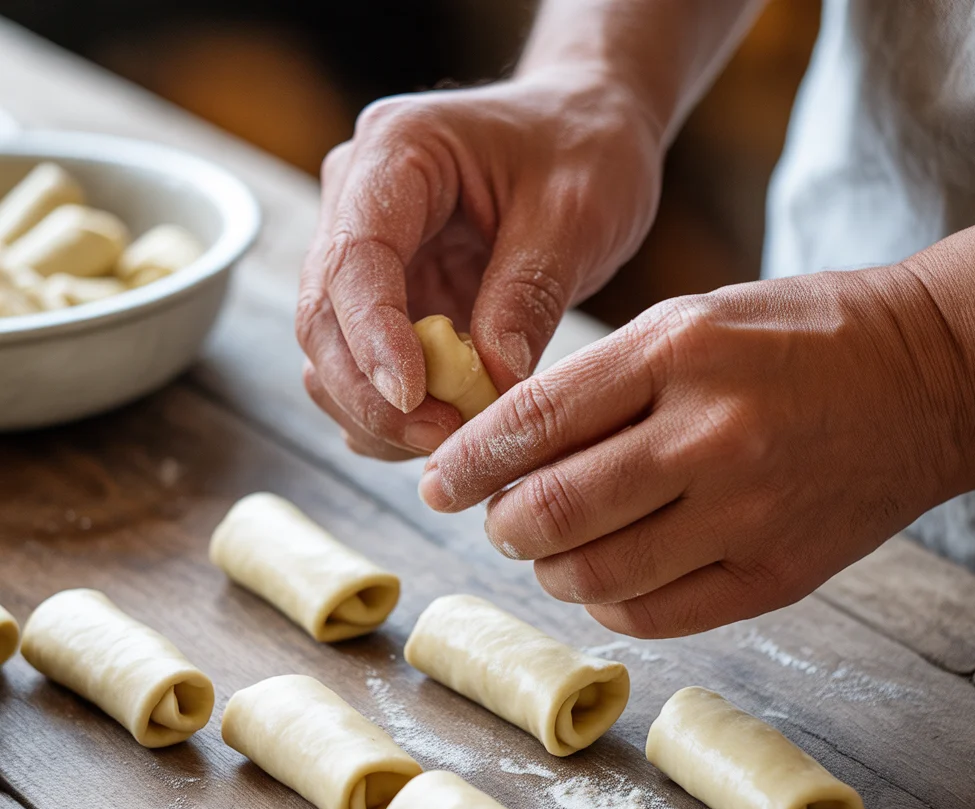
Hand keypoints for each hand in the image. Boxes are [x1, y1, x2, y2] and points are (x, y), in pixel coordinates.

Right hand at [296, 69, 662, 459]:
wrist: (582, 131)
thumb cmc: (584, 149)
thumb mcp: (576, 212)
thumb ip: (529, 294)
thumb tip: (492, 385)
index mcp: (395, 152)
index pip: (354, 257)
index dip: (372, 337)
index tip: (414, 398)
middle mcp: (357, 202)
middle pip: (323, 318)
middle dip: (372, 394)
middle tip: (444, 443)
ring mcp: (366, 255)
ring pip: (331, 355)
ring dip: (378, 414)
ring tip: (454, 442)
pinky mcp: (387, 299)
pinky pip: (365, 369)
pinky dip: (394, 412)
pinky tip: (442, 431)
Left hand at [418, 266, 974, 636]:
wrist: (924, 377)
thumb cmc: (795, 339)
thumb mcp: (690, 322)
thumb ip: (599, 386)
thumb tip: (508, 452)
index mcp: (677, 353)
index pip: (534, 420)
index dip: (468, 461)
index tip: (438, 481)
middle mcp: (709, 434)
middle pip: (554, 511)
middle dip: (502, 525)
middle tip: (497, 520)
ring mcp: (748, 512)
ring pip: (596, 576)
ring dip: (549, 570)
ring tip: (551, 549)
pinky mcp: (777, 575)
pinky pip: (654, 614)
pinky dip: (607, 603)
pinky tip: (608, 576)